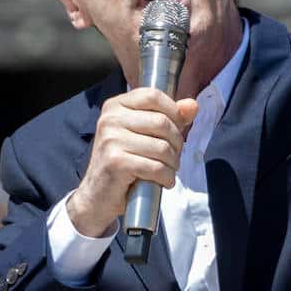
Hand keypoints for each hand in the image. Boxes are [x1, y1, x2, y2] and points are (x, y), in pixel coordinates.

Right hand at [67, 88, 198, 236]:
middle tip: (172, 156)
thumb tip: (192, 105)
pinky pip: (156, 167)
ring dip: (172, 164)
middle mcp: (109, 119)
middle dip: (176, 143)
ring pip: (162, 147)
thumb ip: (169, 117)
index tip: (175, 129)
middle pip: (162, 122)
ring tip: (166, 170)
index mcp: (115, 106)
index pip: (153, 95)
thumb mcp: (144, 134)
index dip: (173, 112)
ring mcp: (110, 140)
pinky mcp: (116, 162)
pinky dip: (166, 178)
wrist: (98, 195)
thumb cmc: (124, 161)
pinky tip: (162, 181)